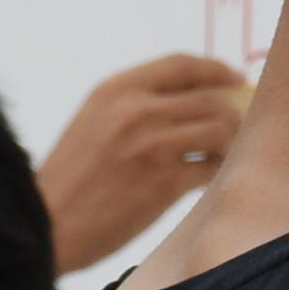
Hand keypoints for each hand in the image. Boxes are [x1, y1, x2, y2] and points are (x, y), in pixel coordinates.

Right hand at [36, 53, 251, 271]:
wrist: (48, 225)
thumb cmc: (70, 179)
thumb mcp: (92, 122)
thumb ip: (132, 105)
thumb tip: (188, 99)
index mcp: (116, 89)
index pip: (181, 64)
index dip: (216, 69)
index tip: (235, 79)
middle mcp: (136, 110)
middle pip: (210, 97)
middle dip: (233, 111)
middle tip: (241, 126)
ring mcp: (152, 144)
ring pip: (219, 128)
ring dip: (230, 143)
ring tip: (223, 155)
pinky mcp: (164, 182)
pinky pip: (211, 168)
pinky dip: (218, 171)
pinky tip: (210, 178)